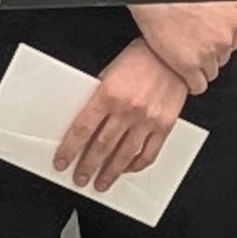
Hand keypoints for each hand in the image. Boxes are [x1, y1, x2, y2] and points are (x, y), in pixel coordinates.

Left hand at [55, 41, 191, 190]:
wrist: (174, 54)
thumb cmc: (142, 57)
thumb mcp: (110, 70)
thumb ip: (99, 96)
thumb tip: (86, 121)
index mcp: (108, 94)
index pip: (82, 129)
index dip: (69, 149)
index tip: (62, 161)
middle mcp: (127, 109)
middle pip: (101, 146)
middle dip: (88, 166)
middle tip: (80, 178)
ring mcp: (147, 119)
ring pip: (124, 155)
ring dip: (110, 172)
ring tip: (101, 183)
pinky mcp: (164, 125)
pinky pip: (148, 153)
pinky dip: (136, 165)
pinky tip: (127, 170)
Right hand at [129, 0, 236, 94]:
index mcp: (232, 23)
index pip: (231, 45)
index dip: (217, 44)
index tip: (206, 42)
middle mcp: (223, 40)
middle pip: (221, 59)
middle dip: (210, 56)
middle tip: (193, 48)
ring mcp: (207, 54)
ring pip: (210, 73)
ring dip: (201, 69)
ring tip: (186, 59)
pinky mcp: (189, 67)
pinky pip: (198, 86)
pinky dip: (193, 84)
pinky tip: (185, 77)